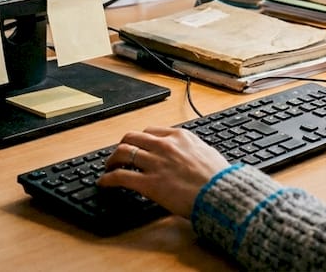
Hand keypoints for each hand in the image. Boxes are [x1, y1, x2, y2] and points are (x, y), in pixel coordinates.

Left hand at [97, 126, 229, 217]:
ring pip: (123, 153)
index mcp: (180, 136)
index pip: (151, 132)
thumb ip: (194, 150)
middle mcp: (164, 146)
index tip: (137, 146)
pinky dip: (108, 178)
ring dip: (112, 160)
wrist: (221, 194)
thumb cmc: (220, 178)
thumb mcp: (208, 153)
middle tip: (118, 155)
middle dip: (122, 145)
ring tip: (108, 167)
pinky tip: (104, 182)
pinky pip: (121, 176)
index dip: (140, 140)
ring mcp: (155, 163)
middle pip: (132, 137)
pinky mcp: (149, 183)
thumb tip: (191, 154)